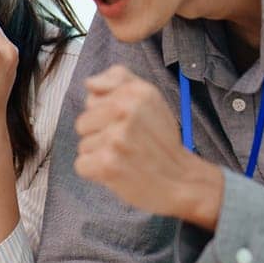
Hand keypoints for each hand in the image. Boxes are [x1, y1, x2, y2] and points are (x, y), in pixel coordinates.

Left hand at [74, 66, 225, 230]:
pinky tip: (118, 171)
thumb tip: (90, 83)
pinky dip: (96, 172)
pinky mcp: (107, 163)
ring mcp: (115, 137)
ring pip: (83, 145)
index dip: (106, 114)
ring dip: (100, 154)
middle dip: (100, 135)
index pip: (92, 99)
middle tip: (126, 144)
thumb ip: (120, 81)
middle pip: (83, 123)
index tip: (128, 125)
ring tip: (125, 158)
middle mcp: (125, 110)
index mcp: (135, 92)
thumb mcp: (150, 99)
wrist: (182, 181)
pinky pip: (82, 164)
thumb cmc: (162, 142)